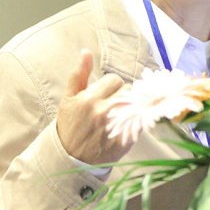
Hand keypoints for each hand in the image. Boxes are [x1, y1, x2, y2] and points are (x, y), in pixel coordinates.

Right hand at [56, 49, 132, 164]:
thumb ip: (79, 74)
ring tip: (122, 112)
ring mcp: (115, 126)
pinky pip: (141, 121)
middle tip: (114, 103)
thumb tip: (86, 51)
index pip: (114, 79)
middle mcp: (103, 112)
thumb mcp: (69, 98)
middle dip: (123, 94)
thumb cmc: (70, 124)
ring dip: (132, 105)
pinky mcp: (125, 140)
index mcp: (88, 99)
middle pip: (128, 90)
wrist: (69, 158)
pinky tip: (129, 123)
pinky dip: (138, 120)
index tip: (105, 94)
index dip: (111, 86)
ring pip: (136, 103)